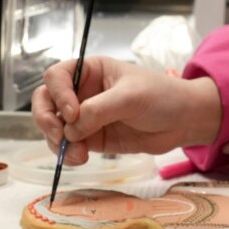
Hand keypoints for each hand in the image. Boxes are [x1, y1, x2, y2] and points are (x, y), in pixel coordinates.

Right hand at [32, 56, 221, 164]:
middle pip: (45, 101)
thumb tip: (71, 128)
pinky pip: (68, 146)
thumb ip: (99, 110)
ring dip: (57, 142)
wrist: (184, 121)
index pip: (56, 77)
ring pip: (53, 127)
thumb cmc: (161, 96)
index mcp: (90, 70)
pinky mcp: (92, 138)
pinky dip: (68, 154)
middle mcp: (82, 92)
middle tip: (60, 136)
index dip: (58, 94)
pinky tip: (81, 159)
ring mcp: (85, 116)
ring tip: (78, 154)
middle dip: (45, 119)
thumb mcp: (131, 97)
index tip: (72, 113)